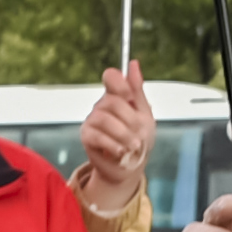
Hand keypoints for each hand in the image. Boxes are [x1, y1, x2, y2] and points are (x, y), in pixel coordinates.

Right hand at [71, 64, 156, 222]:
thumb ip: (138, 90)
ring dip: (123, 134)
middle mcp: (102, 105)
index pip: (111, 77)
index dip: (120, 84)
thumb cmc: (139, 139)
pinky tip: (121, 152)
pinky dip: (113, 145)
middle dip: (130, 120)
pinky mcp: (86, 136)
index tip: (130, 97)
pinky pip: (97, 136)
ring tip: (133, 146)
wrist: (130, 166)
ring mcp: (92, 120)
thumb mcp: (145, 114)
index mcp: (117, 96)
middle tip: (140, 135)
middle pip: (112, 102)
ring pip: (104, 119)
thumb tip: (133, 64)